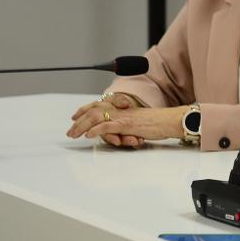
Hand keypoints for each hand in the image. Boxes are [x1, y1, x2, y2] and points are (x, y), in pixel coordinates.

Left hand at [67, 95, 183, 147]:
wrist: (169, 120)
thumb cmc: (158, 123)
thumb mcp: (138, 123)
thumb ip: (126, 126)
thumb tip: (119, 134)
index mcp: (122, 108)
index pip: (99, 105)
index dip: (85, 109)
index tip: (75, 116)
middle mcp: (120, 110)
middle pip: (93, 112)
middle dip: (79, 122)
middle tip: (70, 132)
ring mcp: (122, 116)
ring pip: (96, 118)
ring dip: (82, 126)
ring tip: (73, 134)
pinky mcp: (127, 124)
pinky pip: (108, 126)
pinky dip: (96, 130)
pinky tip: (88, 135)